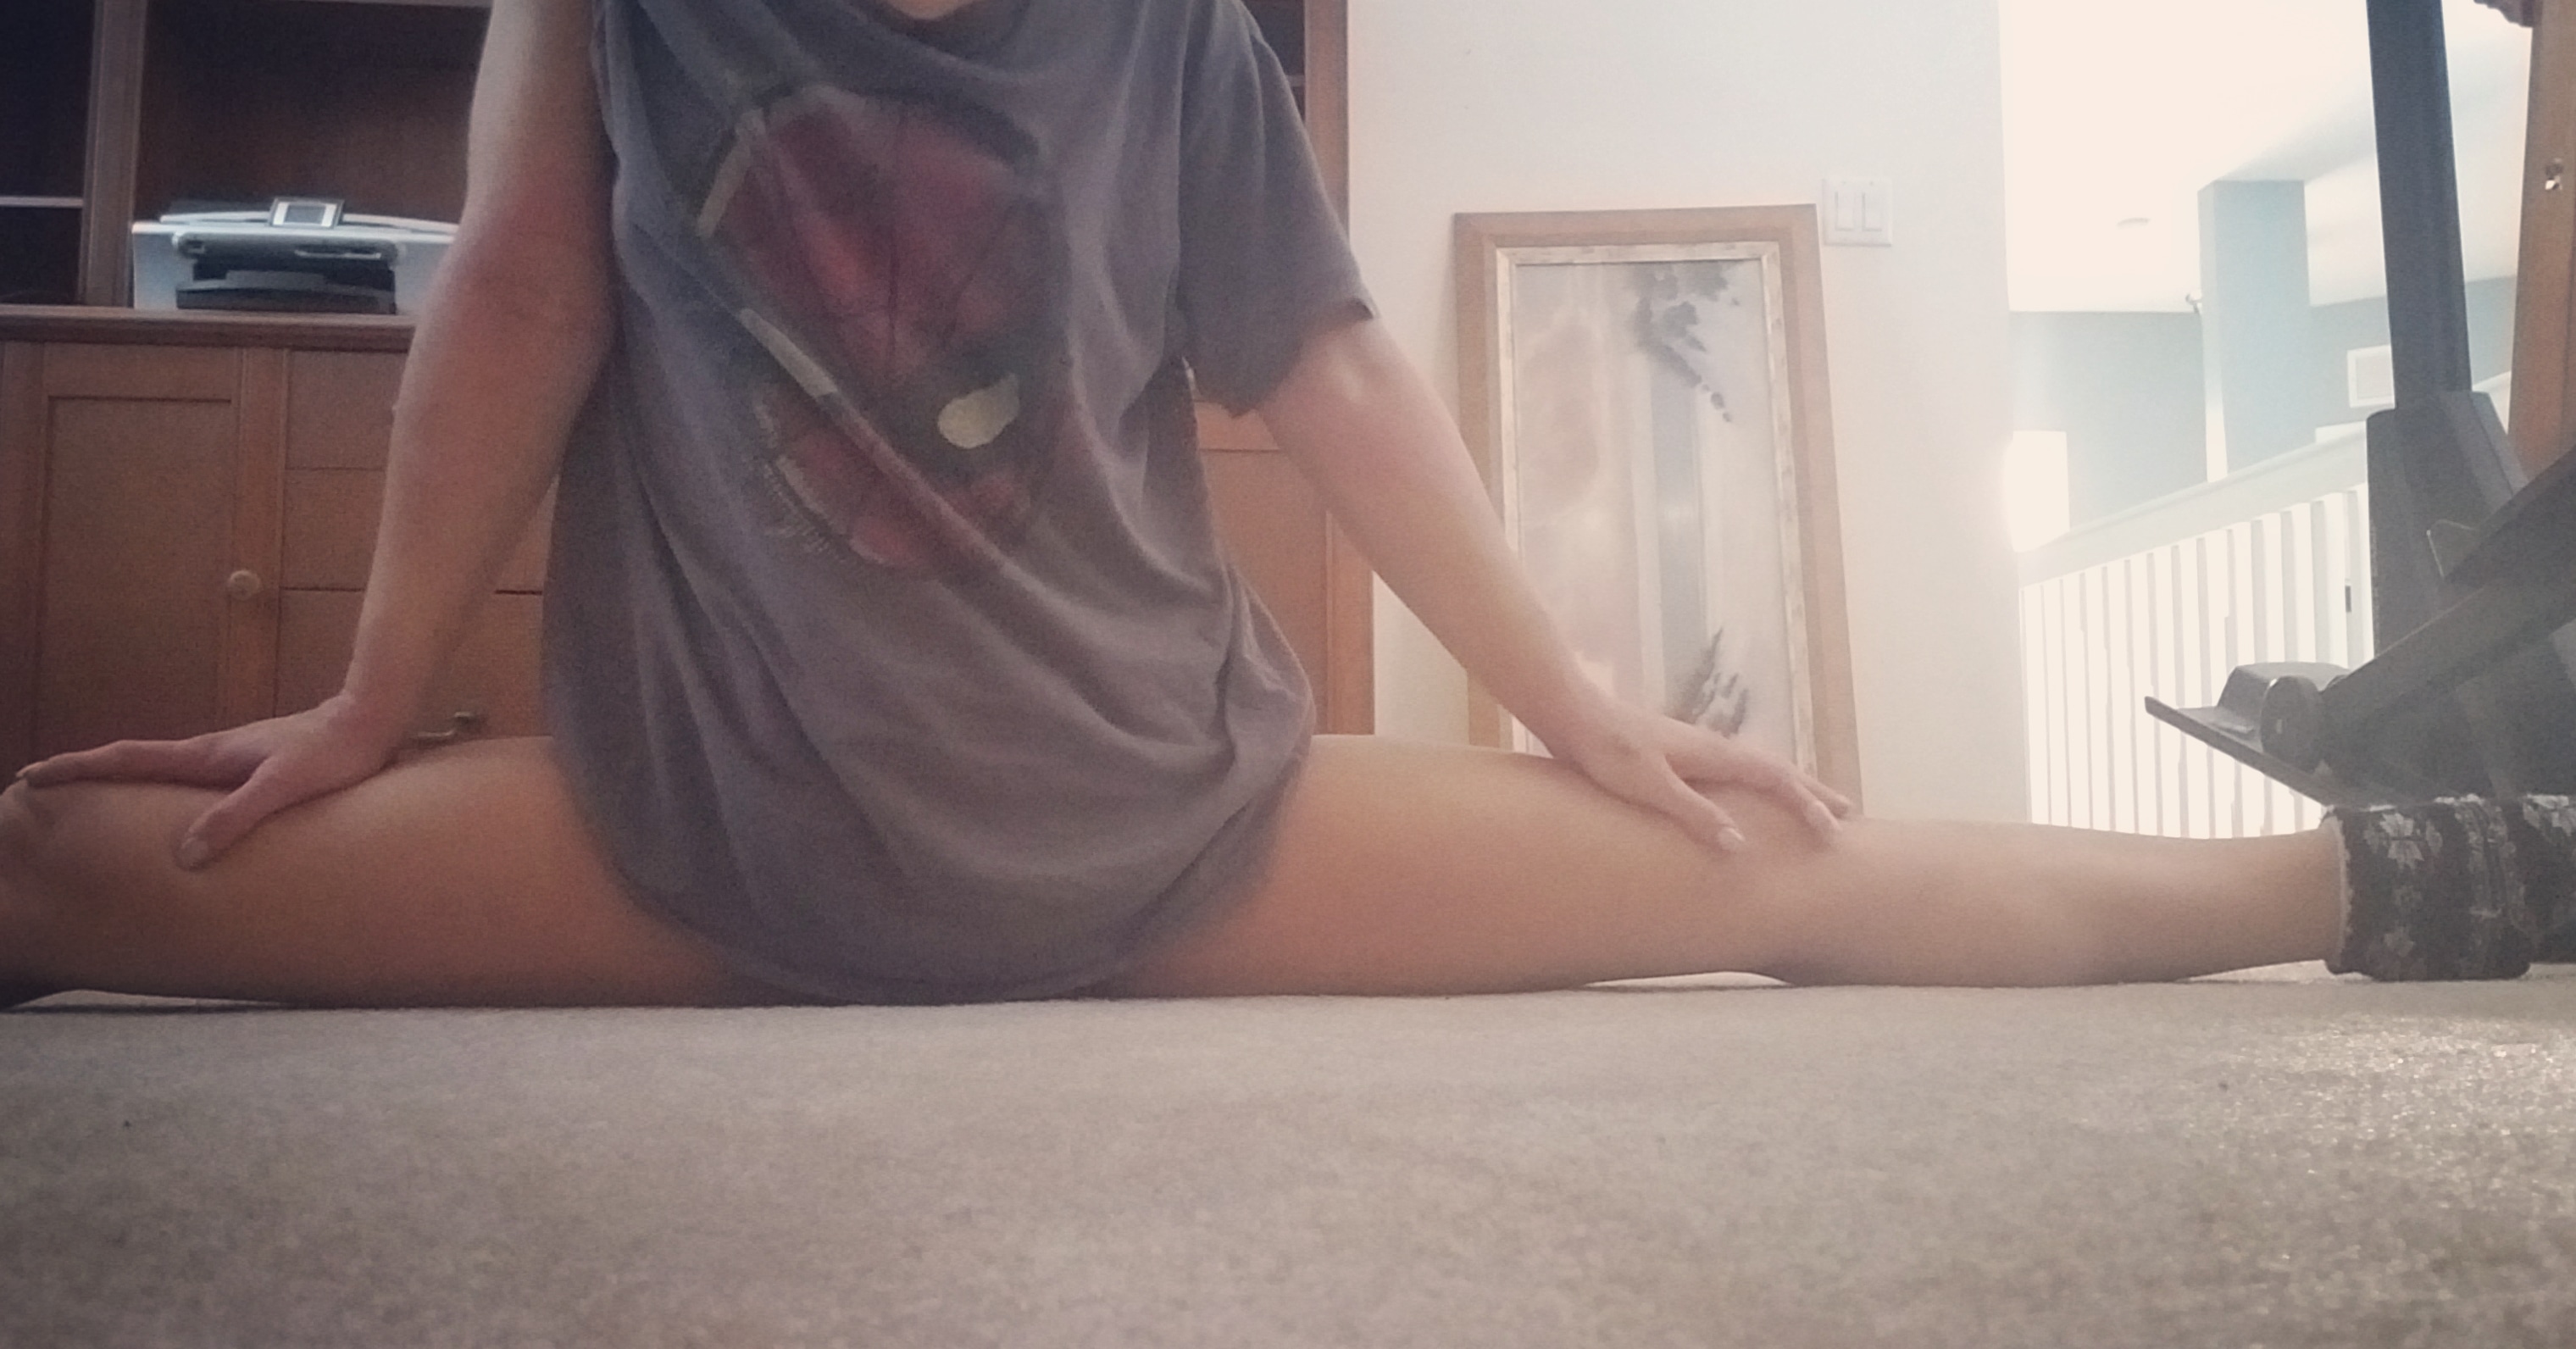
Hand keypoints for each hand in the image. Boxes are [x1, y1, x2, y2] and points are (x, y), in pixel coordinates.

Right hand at [13, 693, 411, 869]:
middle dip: (87, 773)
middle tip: (43, 786)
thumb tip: (183, 856)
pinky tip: (175, 806)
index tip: (31, 775)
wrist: (370, 720)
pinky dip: (165, 787)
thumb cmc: (333, 755)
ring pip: (163, 770)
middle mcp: (212, 752)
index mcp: (207, 756)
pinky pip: (193, 779)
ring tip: (94, 800)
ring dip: (124, 780)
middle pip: (135, 762)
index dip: (77, 768)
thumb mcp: (283, 788)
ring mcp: (231, 757)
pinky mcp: (253, 764)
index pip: (127, 759)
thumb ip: (235, 817)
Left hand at [1537, 698, 1852, 853]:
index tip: (1834, 832)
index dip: (1806, 805)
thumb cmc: (1605, 750)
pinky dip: (1754, 783)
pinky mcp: (1676, 754)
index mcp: (1712, 753)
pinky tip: (1743, 796)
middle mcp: (1711, 747)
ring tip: (1807, 805)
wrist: (1570, 711)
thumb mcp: (1648, 786)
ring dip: (1786, 786)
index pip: (1774, 779)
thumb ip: (1693, 813)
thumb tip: (1740, 845)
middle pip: (1775, 768)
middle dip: (1811, 792)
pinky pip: (1732, 771)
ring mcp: (1694, 748)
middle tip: (1848, 813)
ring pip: (1755, 767)